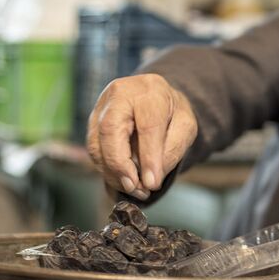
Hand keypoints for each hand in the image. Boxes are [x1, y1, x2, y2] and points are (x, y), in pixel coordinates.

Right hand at [87, 74, 197, 200]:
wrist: (157, 98)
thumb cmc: (173, 113)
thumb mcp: (186, 127)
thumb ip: (172, 151)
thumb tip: (151, 179)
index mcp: (151, 90)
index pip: (148, 126)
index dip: (149, 157)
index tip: (152, 184)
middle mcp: (121, 93)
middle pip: (111, 131)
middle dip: (121, 166)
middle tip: (135, 188)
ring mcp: (102, 104)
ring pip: (97, 143)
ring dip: (113, 172)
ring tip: (134, 188)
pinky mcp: (92, 119)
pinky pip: (93, 148)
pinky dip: (107, 169)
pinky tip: (123, 179)